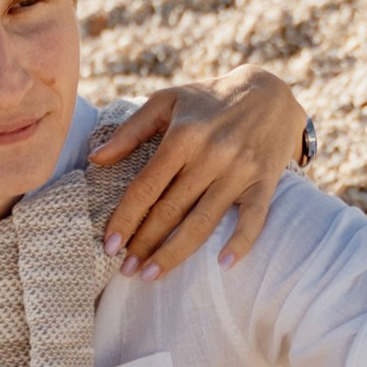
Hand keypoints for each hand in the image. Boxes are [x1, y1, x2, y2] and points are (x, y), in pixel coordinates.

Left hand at [89, 64, 307, 275]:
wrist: (270, 91)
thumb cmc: (209, 99)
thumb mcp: (168, 101)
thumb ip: (131, 130)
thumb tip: (95, 159)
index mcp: (183, 136)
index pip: (147, 186)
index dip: (126, 218)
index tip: (109, 244)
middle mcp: (212, 155)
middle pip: (171, 209)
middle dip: (144, 243)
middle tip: (125, 270)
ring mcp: (240, 171)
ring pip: (203, 221)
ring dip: (176, 253)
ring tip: (151, 275)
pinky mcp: (264, 182)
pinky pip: (254, 218)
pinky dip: (241, 242)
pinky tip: (223, 264)